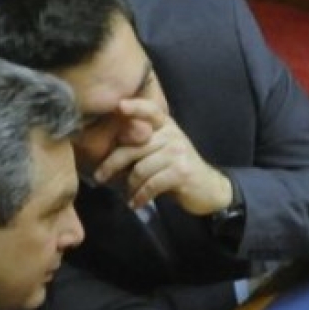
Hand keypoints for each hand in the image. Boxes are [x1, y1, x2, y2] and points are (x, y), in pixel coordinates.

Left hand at [93, 98, 232, 214]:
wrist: (209, 188)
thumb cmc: (177, 170)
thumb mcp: (161, 151)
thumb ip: (141, 146)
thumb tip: (108, 152)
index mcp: (166, 126)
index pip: (150, 111)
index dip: (135, 107)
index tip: (119, 106)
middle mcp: (172, 135)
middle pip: (133, 147)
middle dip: (112, 164)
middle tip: (100, 177)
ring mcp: (178, 152)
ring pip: (140, 169)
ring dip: (130, 186)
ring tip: (129, 194)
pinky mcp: (181, 171)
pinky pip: (151, 185)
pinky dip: (140, 197)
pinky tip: (136, 203)